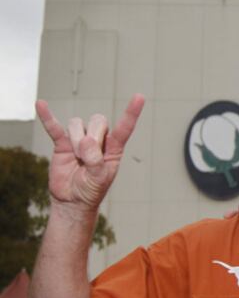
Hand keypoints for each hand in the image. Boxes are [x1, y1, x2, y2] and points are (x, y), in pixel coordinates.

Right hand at [35, 94, 144, 211]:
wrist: (72, 200)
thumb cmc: (91, 189)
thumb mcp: (99, 179)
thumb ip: (96, 161)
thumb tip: (85, 141)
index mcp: (114, 147)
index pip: (124, 127)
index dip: (131, 113)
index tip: (139, 97)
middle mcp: (98, 139)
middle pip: (98, 120)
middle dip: (93, 138)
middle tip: (87, 158)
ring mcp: (79, 139)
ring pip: (78, 123)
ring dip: (76, 141)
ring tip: (76, 159)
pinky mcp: (62, 143)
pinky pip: (54, 127)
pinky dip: (47, 116)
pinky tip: (40, 104)